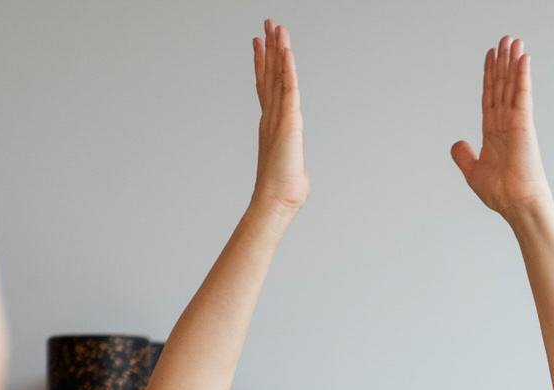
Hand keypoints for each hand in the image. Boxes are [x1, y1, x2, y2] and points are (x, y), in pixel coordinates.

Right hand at [251, 19, 307, 212]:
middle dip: (269, 48)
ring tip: (276, 27)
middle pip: (269, 75)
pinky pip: (288, 89)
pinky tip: (286, 52)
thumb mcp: (289, 164)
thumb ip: (290, 156)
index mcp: (271, 123)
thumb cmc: (283, 190)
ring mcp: (278, 117)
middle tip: (267, 24)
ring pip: (277, 76)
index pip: (266, 86)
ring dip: (277, 50)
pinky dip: (287, 69)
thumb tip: (293, 168)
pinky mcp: (289, 121)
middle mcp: (272, 116)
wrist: (277, 200)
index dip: (262, 64)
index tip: (260, 44)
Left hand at [450, 36, 551, 218]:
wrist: (516, 204)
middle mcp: (505, 123)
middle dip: (502, 62)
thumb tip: (457, 144)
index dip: (489, 75)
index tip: (491, 56)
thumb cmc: (501, 193)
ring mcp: (515, 122)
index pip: (490, 96)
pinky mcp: (524, 124)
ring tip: (513, 40)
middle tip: (505, 39)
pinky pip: (522, 95)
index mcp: (493, 132)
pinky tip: (522, 59)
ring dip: (512, 62)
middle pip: (501, 85)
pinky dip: (522, 76)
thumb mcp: (473, 172)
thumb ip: (464, 156)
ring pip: (512, 85)